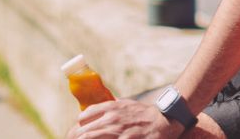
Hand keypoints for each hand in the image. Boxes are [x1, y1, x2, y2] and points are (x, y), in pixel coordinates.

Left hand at [67, 99, 182, 138]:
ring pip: (89, 138)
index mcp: (110, 107)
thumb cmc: (143, 113)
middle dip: (76, 138)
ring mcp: (118, 132)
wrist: (164, 121)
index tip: (77, 133)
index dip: (78, 127)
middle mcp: (111, 118)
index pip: (83, 116)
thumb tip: (93, 111)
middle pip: (83, 131)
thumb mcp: (125, 104)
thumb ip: (110, 106)